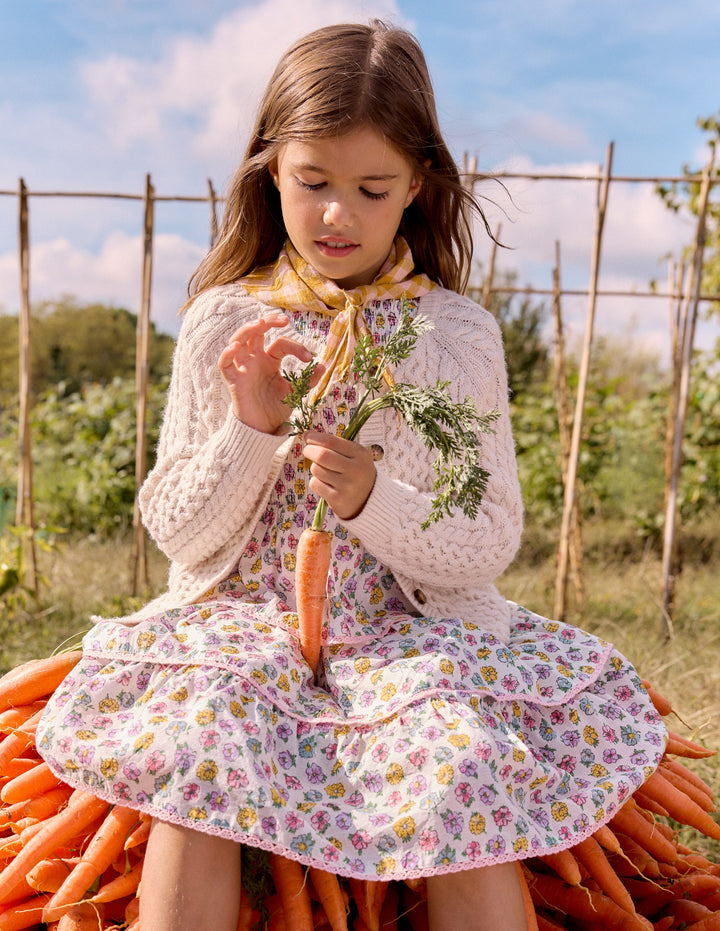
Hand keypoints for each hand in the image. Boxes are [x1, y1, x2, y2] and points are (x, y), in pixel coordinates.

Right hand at [218, 313, 320, 433]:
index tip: (309, 358)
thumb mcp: (296, 392)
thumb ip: (308, 380)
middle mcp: (255, 360)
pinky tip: (235, 347)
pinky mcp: (234, 381)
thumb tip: (323, 366)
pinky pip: (225, 364)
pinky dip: (227, 354)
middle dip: (268, 322)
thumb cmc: (277, 408)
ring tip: (260, 323)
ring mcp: (243, 368)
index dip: (295, 347)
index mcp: (270, 360)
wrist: (265, 428)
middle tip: (283, 320)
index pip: (280, 343)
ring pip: (238, 340)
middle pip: (255, 332)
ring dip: (247, 330)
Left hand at [303, 431, 376, 519]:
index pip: (331, 442)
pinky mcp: (337, 499)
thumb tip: (307, 435)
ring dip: (315, 468)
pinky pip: (315, 484)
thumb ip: (334, 444)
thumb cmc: (356, 472)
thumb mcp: (355, 455)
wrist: (369, 500)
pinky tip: (327, 485)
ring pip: (316, 469)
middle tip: (308, 451)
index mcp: (360, 455)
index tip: (307, 436)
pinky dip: (316, 482)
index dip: (315, 438)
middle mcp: (355, 470)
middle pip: (322, 455)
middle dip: (309, 451)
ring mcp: (346, 486)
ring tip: (325, 472)